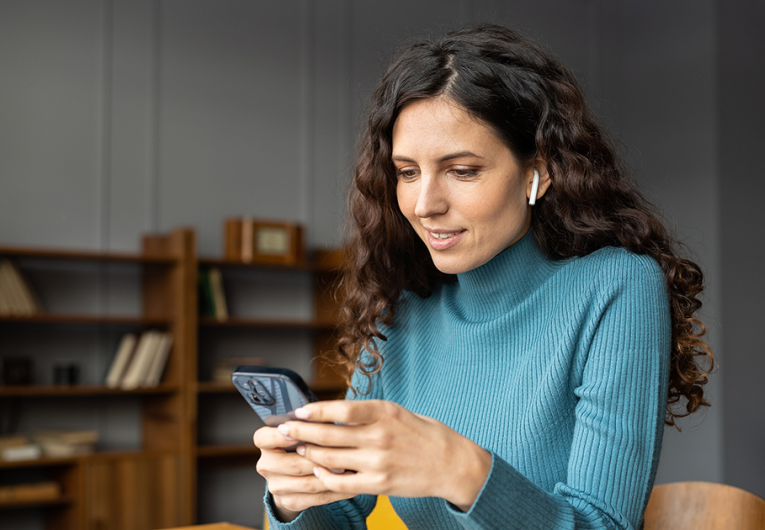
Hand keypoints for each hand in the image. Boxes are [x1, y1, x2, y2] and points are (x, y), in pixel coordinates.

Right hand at [253, 426, 354, 521]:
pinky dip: (336, 491)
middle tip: (341, 453)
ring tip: (351, 468)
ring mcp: (277, 486)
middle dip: (319, 459)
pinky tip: (350, 484)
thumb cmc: (302, 444)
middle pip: (292, 464)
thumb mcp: (302, 431)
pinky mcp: (290, 501)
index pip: (263, 438)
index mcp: (266, 444)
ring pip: (307, 483)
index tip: (295, 433)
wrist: (293, 476)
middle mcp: (266, 465)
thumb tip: (329, 419)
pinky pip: (316, 498)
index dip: (279, 436)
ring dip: (331, 476)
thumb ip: (310, 425)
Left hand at [279, 400, 491, 511]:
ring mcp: (378, 461)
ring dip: (310, 453)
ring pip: (332, 458)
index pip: (341, 408)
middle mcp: (380, 435)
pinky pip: (343, 482)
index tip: (298, 411)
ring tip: (298, 449)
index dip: (315, 411)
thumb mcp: (399, 413)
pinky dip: (326, 476)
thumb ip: (370, 413)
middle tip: (284, 430)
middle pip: (330, 434)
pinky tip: (318, 470)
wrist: (453, 464)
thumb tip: (336, 411)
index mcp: (385, 412)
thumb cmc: (425, 434)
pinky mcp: (379, 483)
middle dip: (302, 432)